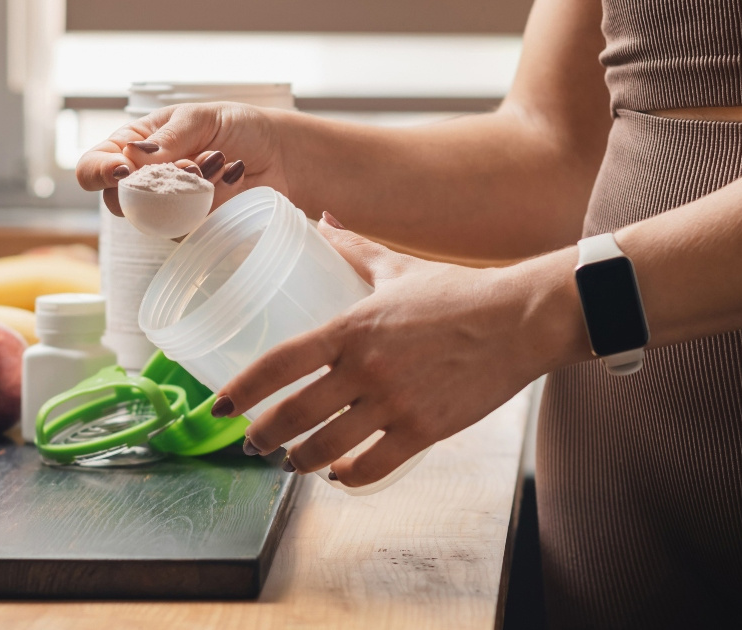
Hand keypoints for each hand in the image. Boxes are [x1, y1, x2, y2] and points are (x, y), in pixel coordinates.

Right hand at [75, 102, 290, 216]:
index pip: (94, 167)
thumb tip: (134, 155)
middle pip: (117, 203)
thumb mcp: (199, 118)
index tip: (123, 169)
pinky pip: (190, 228)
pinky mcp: (194, 229)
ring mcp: (167, 211)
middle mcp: (143, 183)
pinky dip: (213, 200)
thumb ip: (168, 138)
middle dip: (154, 185)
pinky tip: (233, 176)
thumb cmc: (235, 127)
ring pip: (156, 220)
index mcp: (132, 147)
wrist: (278, 153)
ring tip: (219, 160)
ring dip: (190, 190)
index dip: (99, 172)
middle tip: (193, 164)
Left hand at [215, 213, 585, 487]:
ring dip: (301, 462)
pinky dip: (349, 475)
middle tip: (252, 445)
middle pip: (294, 415)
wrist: (521, 320)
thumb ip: (355, 248)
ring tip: (293, 463)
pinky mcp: (425, 429)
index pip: (279, 362)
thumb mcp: (400, 267)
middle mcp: (366, 368)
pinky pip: (372, 465)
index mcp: (352, 326)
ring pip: (328, 448)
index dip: (242, 390)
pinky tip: (340, 474)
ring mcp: (395, 402)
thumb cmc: (461, 293)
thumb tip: (323, 221)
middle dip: (264, 437)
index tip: (220, 407)